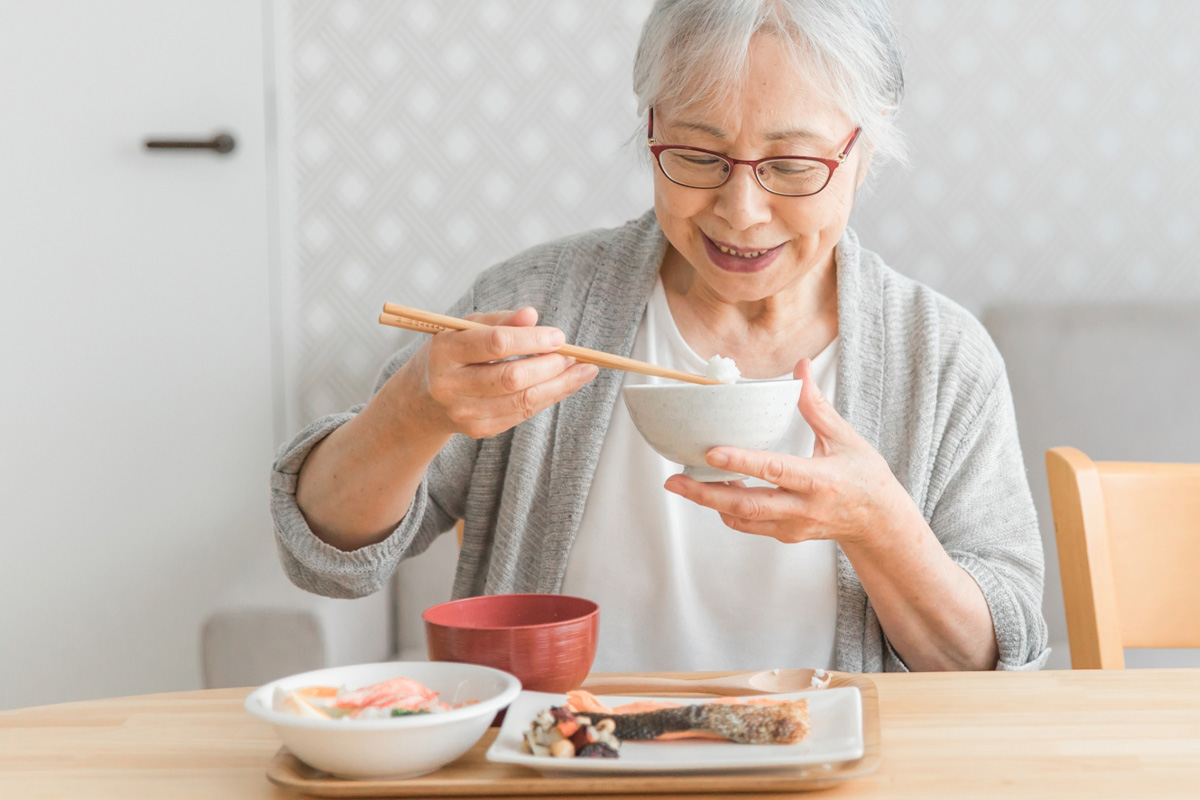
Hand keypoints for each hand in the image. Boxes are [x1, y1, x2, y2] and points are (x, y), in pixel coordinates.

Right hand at [395, 306, 598, 439]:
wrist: (421, 401)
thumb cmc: (450, 355)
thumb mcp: (463, 329)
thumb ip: (498, 320)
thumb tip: (532, 315)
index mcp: (445, 351)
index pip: (495, 344)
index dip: (532, 339)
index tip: (558, 336)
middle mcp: (451, 386)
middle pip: (512, 378)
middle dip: (550, 365)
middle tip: (574, 355)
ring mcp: (465, 413)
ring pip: (523, 401)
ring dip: (560, 385)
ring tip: (583, 371)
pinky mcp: (480, 430)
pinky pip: (523, 414)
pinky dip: (549, 398)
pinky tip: (565, 384)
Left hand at [663, 358, 912, 545]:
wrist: (879, 522)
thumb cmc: (865, 476)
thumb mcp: (844, 438)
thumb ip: (816, 405)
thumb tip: (800, 367)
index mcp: (820, 480)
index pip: (774, 471)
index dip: (741, 463)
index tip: (711, 453)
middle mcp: (803, 508)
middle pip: (747, 506)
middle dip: (706, 495)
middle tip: (673, 481)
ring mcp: (792, 526)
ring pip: (742, 519)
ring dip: (710, 501)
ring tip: (683, 482)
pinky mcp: (784, 535)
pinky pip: (748, 524)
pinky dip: (726, 509)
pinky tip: (711, 490)